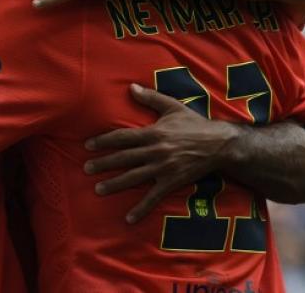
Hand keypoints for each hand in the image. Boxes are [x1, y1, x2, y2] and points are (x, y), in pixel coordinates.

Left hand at [83, 84, 239, 223]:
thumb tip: (131, 87)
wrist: (219, 144)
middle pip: (124, 158)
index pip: (122, 137)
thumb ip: (150, 98)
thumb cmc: (194, 123)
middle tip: (86, 169)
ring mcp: (163, 168)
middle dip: (104, 163)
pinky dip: (141, 208)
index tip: (88, 145)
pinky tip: (129, 218)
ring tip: (98, 189)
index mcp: (153, 133)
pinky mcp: (172, 182)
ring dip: (115, 184)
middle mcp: (155, 151)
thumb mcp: (172, 106)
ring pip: (134, 177)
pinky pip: (153, 197)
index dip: (104, 141)